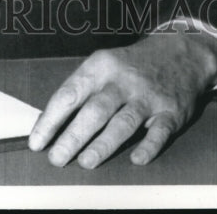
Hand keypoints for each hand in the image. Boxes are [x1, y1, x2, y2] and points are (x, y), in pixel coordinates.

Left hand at [28, 31, 216, 168]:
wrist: (179, 54)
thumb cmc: (130, 66)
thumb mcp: (102, 65)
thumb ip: (80, 91)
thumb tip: (49, 124)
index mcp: (100, 66)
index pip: (69, 94)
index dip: (51, 119)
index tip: (37, 142)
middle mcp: (122, 80)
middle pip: (94, 110)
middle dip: (73, 136)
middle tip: (56, 158)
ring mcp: (147, 96)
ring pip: (123, 121)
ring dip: (103, 144)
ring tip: (85, 162)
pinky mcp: (171, 111)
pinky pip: (159, 131)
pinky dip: (148, 146)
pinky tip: (136, 160)